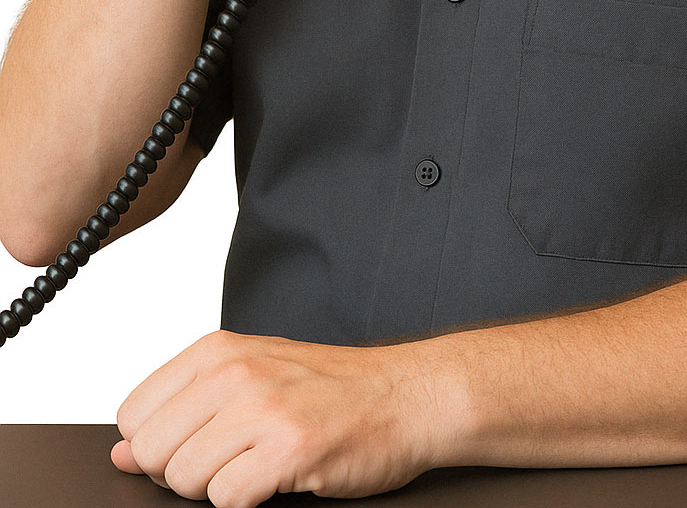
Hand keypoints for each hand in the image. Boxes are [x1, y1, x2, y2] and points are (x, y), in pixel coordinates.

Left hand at [111, 328, 448, 502]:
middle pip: (151, 453)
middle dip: (183, 471)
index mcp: (218, 351)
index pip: (133, 416)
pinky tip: (277, 478)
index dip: (159, 445)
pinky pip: (226, 499)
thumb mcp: (251, 377)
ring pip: (184, 478)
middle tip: (234, 459)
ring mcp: (263, 408)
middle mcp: (235, 372)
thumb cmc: (330, 390)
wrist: (407, 396)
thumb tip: (120, 452)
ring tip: (258, 465)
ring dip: (217, 488)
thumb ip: (183, 408)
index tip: (198, 444)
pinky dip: (246, 500)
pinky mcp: (290, 448)